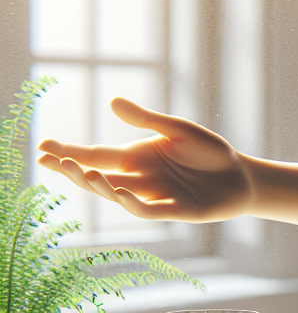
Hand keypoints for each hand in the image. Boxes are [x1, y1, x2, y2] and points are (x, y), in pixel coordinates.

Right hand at [37, 98, 253, 222]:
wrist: (242, 175)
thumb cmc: (210, 152)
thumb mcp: (178, 130)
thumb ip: (147, 120)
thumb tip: (112, 101)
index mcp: (137, 158)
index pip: (97, 155)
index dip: (69, 153)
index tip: (41, 148)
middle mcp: (141, 179)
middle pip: (100, 176)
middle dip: (74, 170)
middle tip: (49, 162)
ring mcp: (156, 196)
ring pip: (119, 194)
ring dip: (100, 185)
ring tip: (84, 172)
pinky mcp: (176, 210)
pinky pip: (149, 209)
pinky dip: (133, 202)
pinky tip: (119, 193)